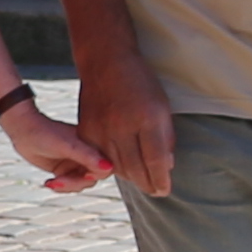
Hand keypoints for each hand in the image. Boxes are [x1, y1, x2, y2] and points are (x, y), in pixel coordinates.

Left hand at [0, 94, 109, 196]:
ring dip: (66, 186)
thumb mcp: (67, 146)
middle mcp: (86, 155)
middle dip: (76, 183)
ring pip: (79, 183)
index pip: (104, 167)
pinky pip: (68, 184)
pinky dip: (59, 186)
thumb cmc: (45, 133)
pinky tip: (48, 182)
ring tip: (51, 182)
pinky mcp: (63, 170)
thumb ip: (87, 156)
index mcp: (92, 146)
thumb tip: (109, 167)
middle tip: (58, 181)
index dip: (95, 174)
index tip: (84, 175)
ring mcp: (75, 163)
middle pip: (91, 178)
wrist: (23, 131)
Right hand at [72, 55, 174, 199]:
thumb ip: (165, 137)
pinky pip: (100, 159)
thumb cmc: (140, 82)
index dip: (161, 179)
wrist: (106, 62)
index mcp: (146, 117)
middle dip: (148, 184)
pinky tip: (123, 166)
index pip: (155, 160)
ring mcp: (101, 129)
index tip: (165, 190)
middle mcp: (122, 126)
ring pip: (117, 168)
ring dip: (132, 177)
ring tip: (142, 179)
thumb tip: (166, 167)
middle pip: (135, 169)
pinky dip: (113, 166)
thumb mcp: (161, 106)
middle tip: (156, 189)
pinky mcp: (86, 131)